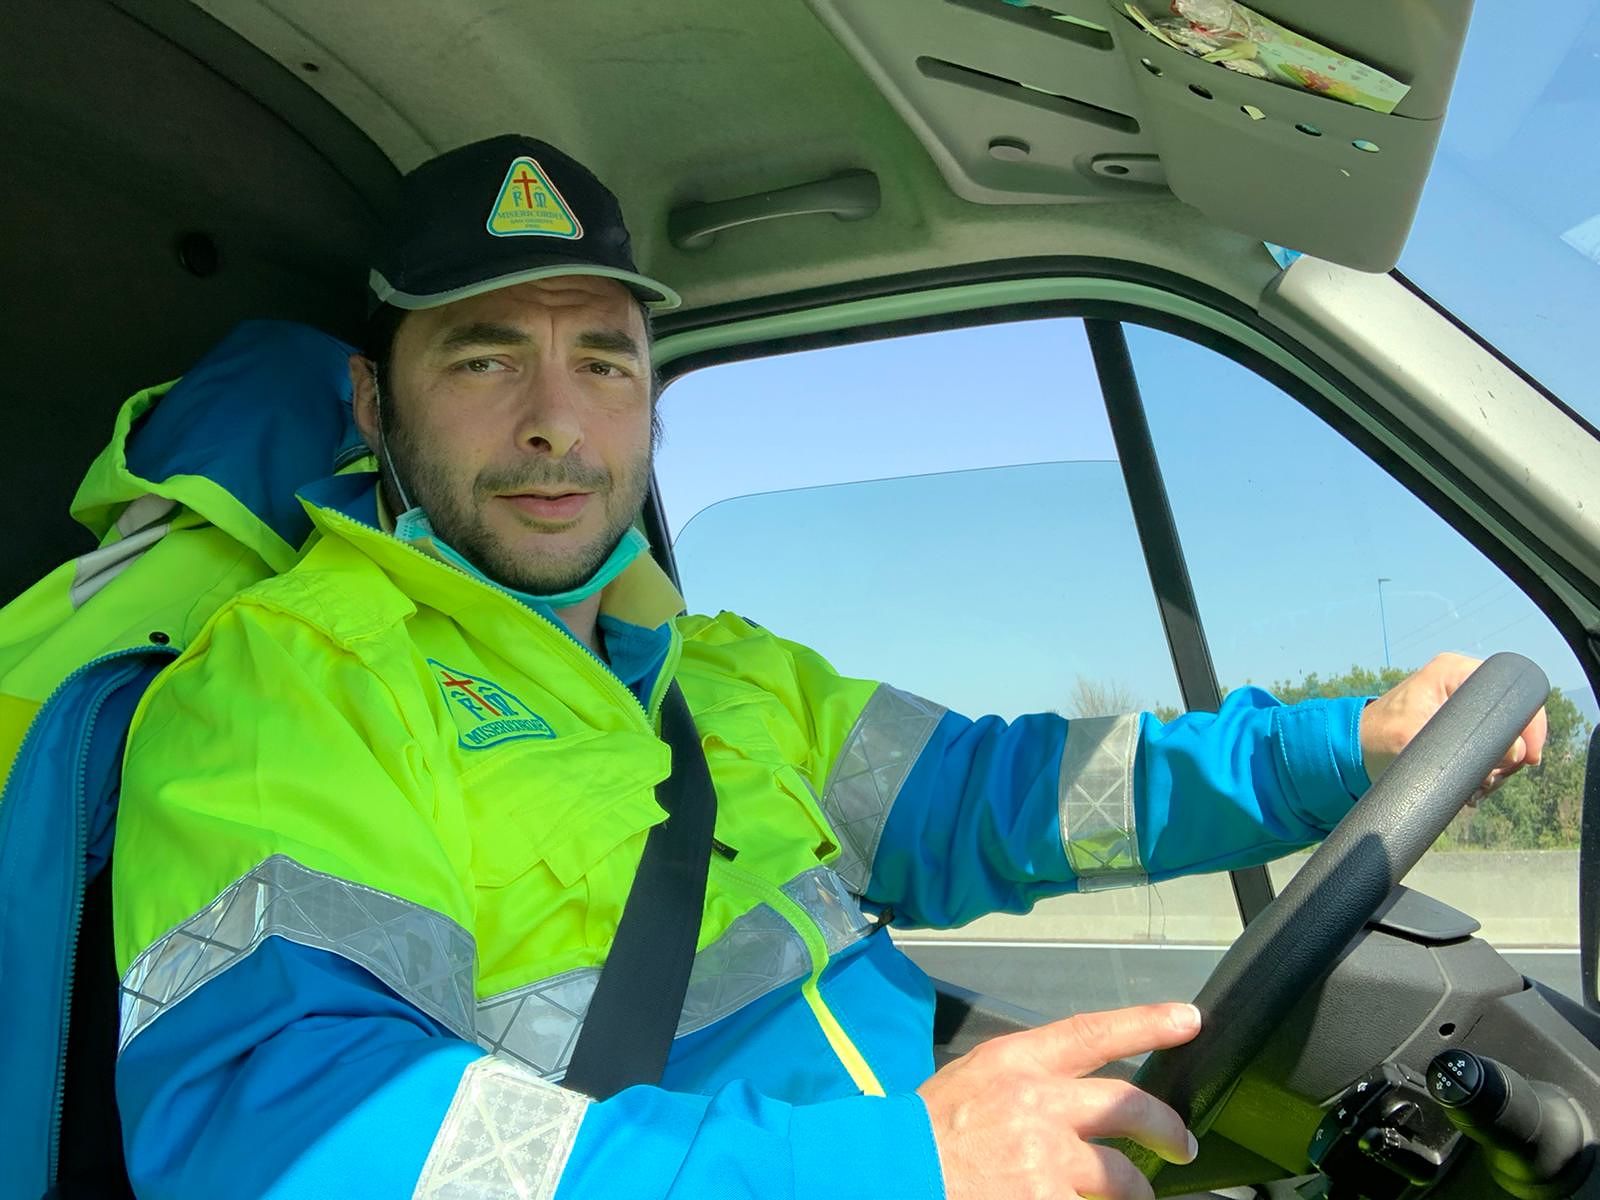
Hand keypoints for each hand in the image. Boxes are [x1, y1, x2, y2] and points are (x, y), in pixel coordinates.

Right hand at [918, 1002, 1201, 1199]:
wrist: (893, 1172)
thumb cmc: (923, 1132)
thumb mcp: (972, 1081)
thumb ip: (1024, 1081)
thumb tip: (1068, 1095)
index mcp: (1017, 1062)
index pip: (1094, 1032)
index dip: (1146, 1024)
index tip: (1187, 1020)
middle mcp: (1039, 1103)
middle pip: (1128, 1106)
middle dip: (1167, 1129)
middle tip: (1182, 1146)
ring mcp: (1046, 1158)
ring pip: (1120, 1176)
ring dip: (1133, 1192)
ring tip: (1134, 1199)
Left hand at [1360, 652, 1547, 794]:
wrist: (1355, 751)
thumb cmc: (1375, 738)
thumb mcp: (1411, 738)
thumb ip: (1461, 743)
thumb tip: (1514, 753)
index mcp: (1453, 672)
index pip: (1513, 691)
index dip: (1529, 725)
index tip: (1525, 760)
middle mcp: (1464, 684)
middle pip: (1513, 722)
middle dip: (1507, 758)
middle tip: (1487, 780)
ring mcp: (1465, 707)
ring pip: (1505, 742)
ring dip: (1495, 771)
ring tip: (1472, 787)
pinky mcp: (1461, 728)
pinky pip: (1490, 752)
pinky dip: (1484, 774)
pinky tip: (1469, 788)